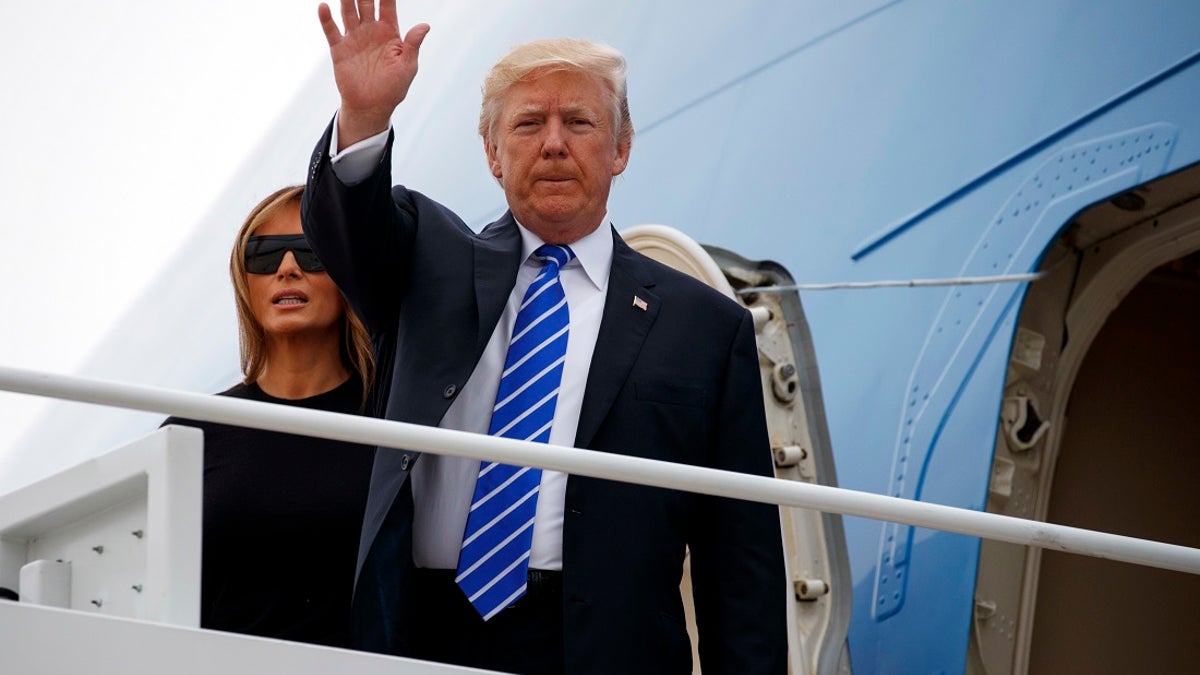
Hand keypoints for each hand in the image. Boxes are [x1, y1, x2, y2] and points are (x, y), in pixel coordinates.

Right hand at [318, 0, 429, 147]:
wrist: (372, 107)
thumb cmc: (394, 87)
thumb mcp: (408, 66)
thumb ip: (413, 45)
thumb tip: (425, 26)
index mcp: (389, 31)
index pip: (387, 4)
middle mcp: (370, 30)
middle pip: (366, 2)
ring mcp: (354, 38)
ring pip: (349, 11)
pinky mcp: (339, 50)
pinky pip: (332, 31)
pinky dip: (327, 19)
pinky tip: (324, 7)